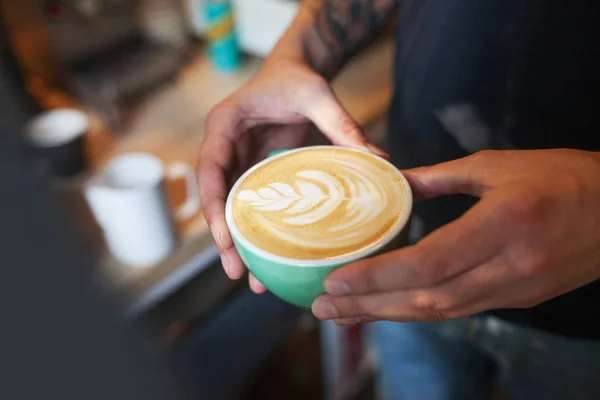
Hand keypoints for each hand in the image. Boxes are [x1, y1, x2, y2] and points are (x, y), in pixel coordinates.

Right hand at [197, 59, 386, 292]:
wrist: (295, 68)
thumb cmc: (299, 76)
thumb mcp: (318, 95)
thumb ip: (343, 125)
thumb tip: (380, 160)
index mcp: (224, 124)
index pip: (209, 169)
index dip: (213, 206)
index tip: (225, 239)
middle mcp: (223, 145)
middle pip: (216, 197)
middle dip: (223, 236)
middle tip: (234, 272)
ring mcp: (236, 160)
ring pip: (230, 206)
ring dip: (238, 241)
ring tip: (251, 279)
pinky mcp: (253, 169)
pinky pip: (249, 203)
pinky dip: (256, 229)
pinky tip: (269, 256)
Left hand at [312, 149, 599, 323]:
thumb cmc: (564, 178)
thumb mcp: (499, 166)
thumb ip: (442, 177)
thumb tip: (397, 182)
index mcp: (501, 226)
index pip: (427, 264)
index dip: (377, 278)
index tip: (336, 280)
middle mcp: (507, 267)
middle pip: (426, 299)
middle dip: (369, 306)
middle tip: (323, 307)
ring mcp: (515, 289)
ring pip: (439, 313)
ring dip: (387, 315)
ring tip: (345, 315)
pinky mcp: (518, 298)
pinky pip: (458, 310)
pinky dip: (418, 312)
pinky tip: (389, 309)